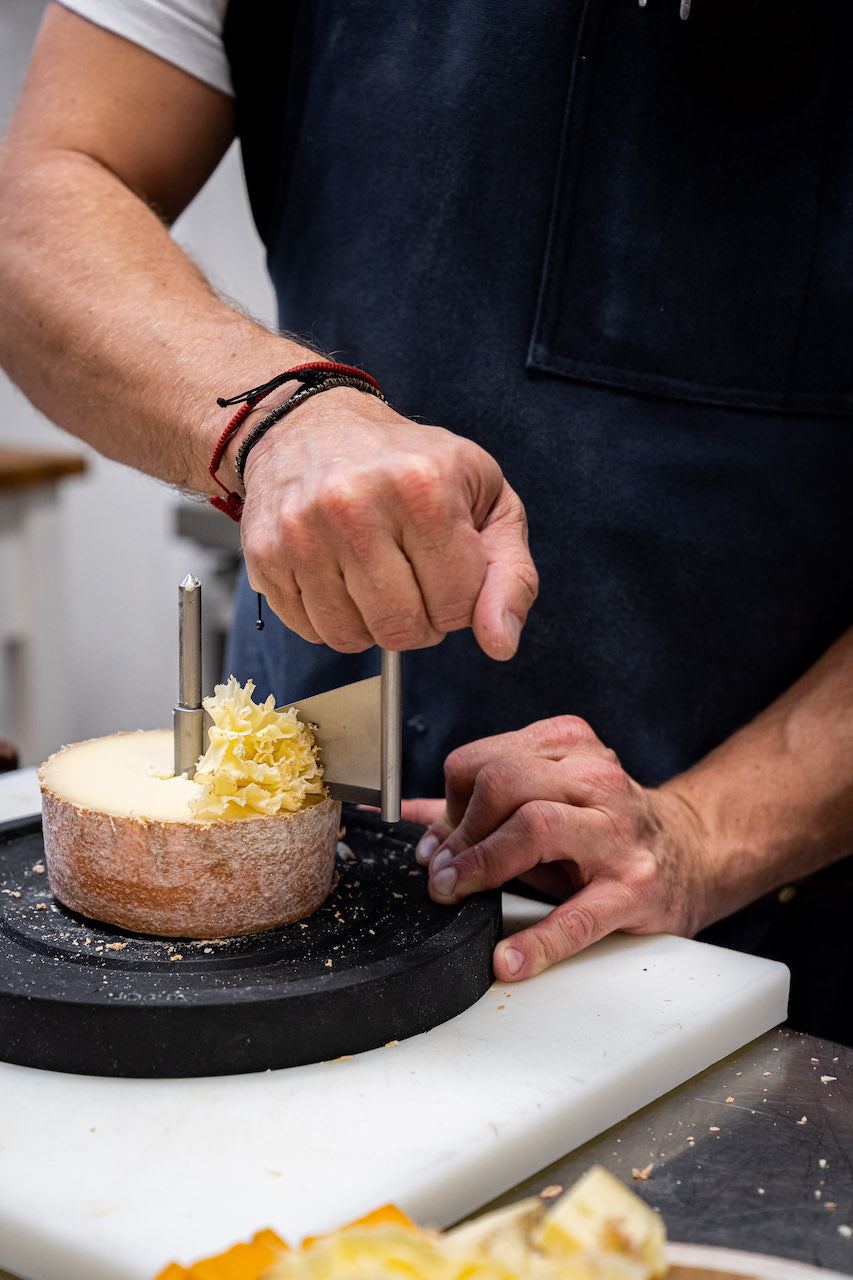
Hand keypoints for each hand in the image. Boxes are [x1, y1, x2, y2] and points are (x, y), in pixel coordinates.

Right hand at [239, 387, 537, 657]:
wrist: (311, 425)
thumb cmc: (407, 462)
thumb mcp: (485, 498)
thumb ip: (510, 573)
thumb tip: (500, 641)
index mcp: (423, 486)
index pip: (458, 605)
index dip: (460, 600)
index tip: (447, 567)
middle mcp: (356, 505)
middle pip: (404, 629)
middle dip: (419, 620)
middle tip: (413, 578)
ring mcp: (304, 532)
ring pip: (354, 639)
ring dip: (373, 624)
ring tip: (375, 577)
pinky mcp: (266, 555)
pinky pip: (312, 631)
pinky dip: (333, 619)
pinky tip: (339, 578)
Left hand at [408, 716, 709, 981]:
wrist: (693, 853)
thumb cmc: (608, 826)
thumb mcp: (546, 800)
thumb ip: (481, 805)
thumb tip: (413, 818)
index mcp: (568, 751)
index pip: (484, 761)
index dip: (449, 803)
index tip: (436, 843)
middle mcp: (594, 782)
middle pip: (504, 783)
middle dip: (460, 831)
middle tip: (441, 873)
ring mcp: (617, 833)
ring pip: (536, 827)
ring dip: (483, 865)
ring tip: (458, 894)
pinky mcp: (634, 888)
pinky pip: (579, 914)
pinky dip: (538, 941)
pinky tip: (509, 958)